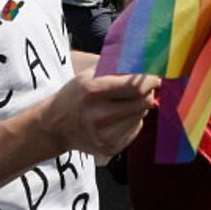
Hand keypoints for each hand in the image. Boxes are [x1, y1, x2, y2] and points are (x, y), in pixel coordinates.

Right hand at [38, 69, 159, 157]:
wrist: (56, 126)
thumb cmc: (77, 94)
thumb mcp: (90, 74)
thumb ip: (118, 66)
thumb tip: (147, 60)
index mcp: (92, 91)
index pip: (135, 87)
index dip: (151, 81)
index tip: (154, 76)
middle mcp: (97, 116)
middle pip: (143, 102)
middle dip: (147, 92)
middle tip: (142, 88)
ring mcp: (103, 136)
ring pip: (141, 115)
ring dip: (139, 106)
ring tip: (123, 102)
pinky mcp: (109, 149)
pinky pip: (136, 129)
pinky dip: (133, 120)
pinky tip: (117, 117)